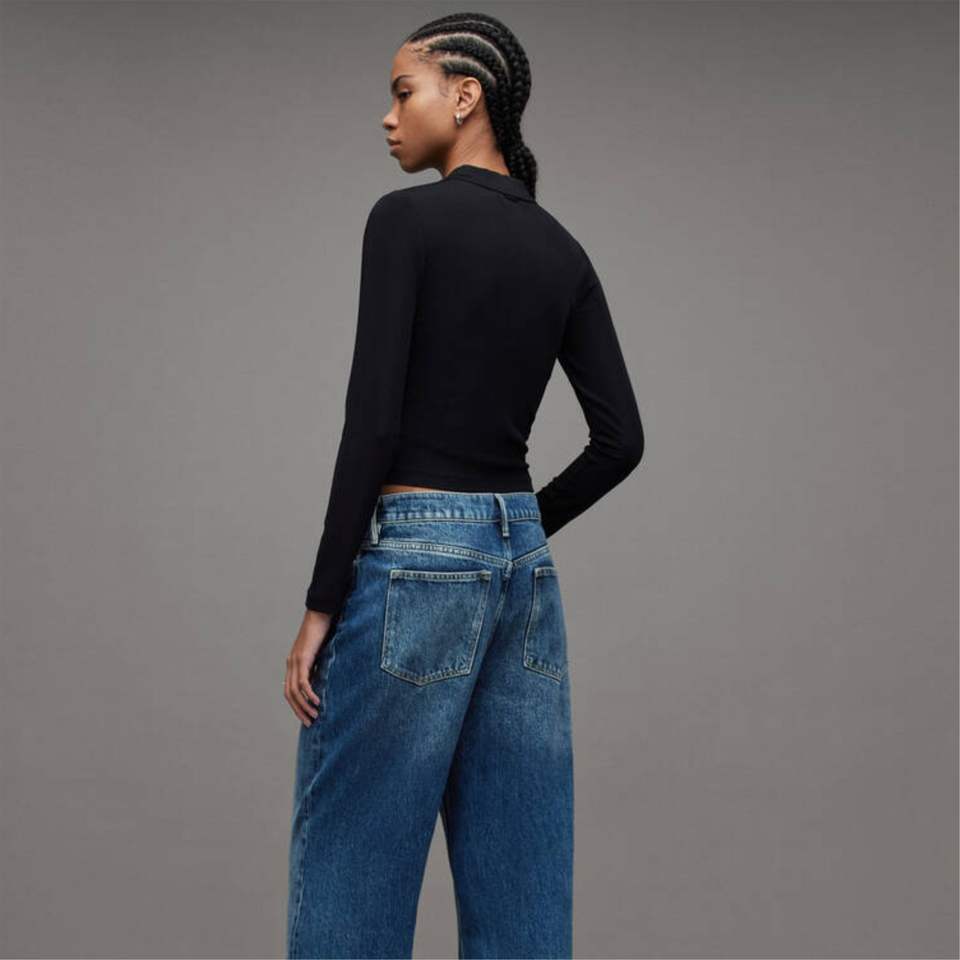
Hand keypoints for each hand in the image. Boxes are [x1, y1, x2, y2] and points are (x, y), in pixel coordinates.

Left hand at [285, 610, 331, 725]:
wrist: (321, 613)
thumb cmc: (323, 630)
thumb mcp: (321, 652)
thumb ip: (319, 664)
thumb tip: (325, 678)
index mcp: (294, 663)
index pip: (290, 690)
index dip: (296, 705)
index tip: (306, 716)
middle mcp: (291, 664)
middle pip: (289, 694)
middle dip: (298, 711)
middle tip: (309, 723)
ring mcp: (295, 661)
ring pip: (295, 691)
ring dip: (304, 706)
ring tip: (315, 716)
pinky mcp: (303, 658)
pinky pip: (303, 681)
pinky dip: (309, 694)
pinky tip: (317, 702)